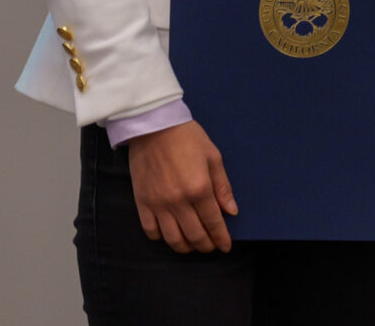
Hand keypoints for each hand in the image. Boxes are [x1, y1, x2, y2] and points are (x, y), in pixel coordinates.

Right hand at [127, 121, 236, 253]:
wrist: (153, 127)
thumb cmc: (188, 138)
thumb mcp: (213, 157)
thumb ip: (222, 187)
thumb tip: (231, 212)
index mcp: (199, 188)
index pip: (213, 222)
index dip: (221, 238)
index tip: (226, 246)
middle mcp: (178, 201)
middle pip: (194, 235)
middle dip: (206, 245)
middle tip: (211, 247)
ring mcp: (158, 204)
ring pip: (173, 238)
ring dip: (185, 247)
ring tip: (193, 245)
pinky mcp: (142, 203)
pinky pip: (151, 231)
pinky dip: (162, 238)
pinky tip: (170, 235)